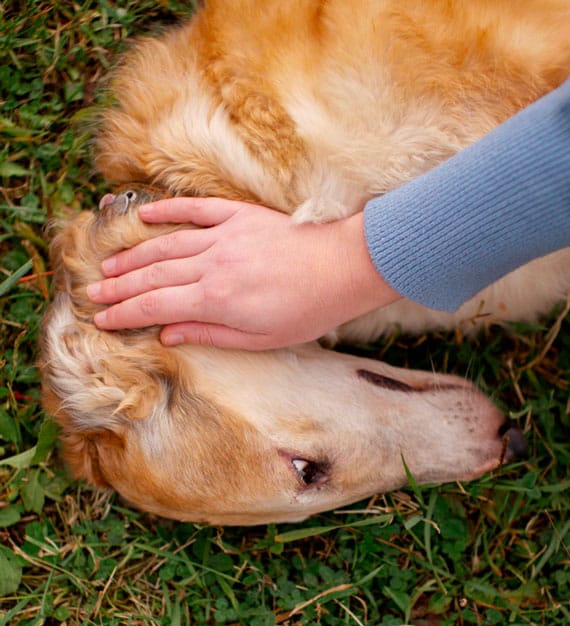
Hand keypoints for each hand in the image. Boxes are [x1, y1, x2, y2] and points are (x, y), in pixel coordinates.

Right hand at [89, 197, 399, 349]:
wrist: (343, 267)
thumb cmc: (307, 311)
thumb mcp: (259, 339)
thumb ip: (209, 334)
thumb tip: (167, 335)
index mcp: (216, 300)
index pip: (155, 306)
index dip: (125, 313)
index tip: (103, 319)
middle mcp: (212, 265)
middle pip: (153, 275)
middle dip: (120, 286)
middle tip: (94, 292)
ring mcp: (224, 236)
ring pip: (166, 244)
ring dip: (134, 255)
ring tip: (109, 264)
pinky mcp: (239, 216)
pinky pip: (194, 210)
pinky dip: (167, 212)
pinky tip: (145, 216)